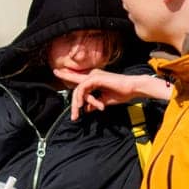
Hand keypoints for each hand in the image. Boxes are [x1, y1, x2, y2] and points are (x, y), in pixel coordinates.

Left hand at [54, 68, 171, 119]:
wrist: (133, 89)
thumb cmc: (122, 94)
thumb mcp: (105, 101)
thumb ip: (94, 104)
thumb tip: (86, 109)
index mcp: (95, 78)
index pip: (78, 78)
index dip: (66, 75)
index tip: (56, 72)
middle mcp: (93, 75)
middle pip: (76, 86)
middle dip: (73, 102)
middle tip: (74, 117)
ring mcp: (94, 75)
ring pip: (78, 89)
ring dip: (77, 103)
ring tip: (78, 114)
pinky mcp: (96, 78)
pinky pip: (83, 88)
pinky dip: (82, 97)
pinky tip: (82, 105)